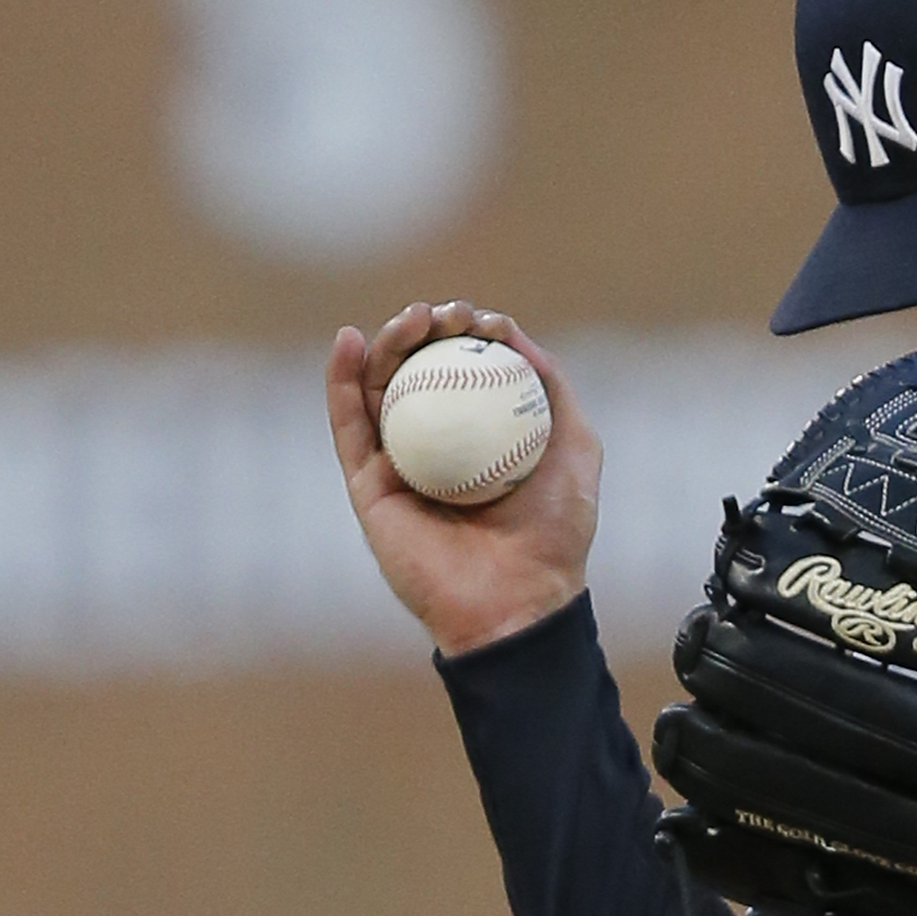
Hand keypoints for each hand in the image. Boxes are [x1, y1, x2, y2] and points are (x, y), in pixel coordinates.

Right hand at [327, 301, 602, 655]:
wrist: (516, 601)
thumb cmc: (554, 534)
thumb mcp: (575, 448)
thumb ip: (551, 390)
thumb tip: (512, 335)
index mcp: (482, 438)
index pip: (466, 370)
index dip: (467, 335)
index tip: (480, 318)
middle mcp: (438, 447)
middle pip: (420, 372)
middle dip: (426, 331)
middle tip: (443, 315)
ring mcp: (399, 465)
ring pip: (382, 389)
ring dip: (388, 343)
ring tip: (410, 320)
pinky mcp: (367, 487)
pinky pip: (348, 426)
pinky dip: (341, 379)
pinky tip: (349, 341)